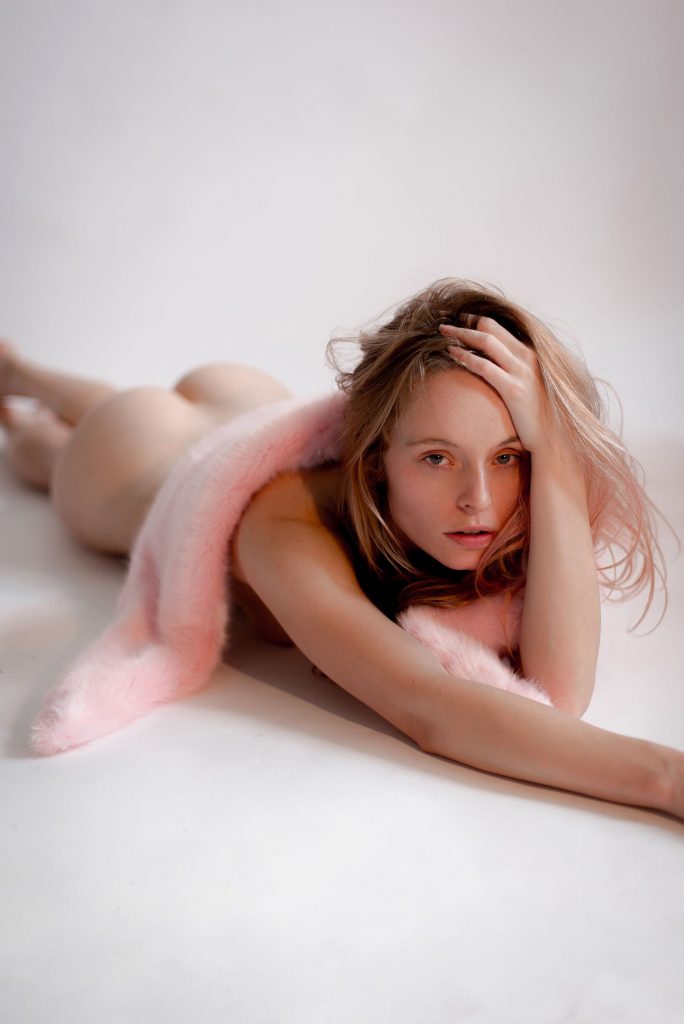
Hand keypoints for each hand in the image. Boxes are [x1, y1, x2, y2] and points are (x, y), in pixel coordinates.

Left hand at [438, 316, 551, 452]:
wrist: (553, 436)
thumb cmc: (537, 414)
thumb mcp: (527, 384)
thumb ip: (513, 369)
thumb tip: (490, 363)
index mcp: (529, 353)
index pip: (497, 327)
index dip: (474, 320)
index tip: (457, 320)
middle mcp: (526, 356)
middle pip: (490, 327)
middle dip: (464, 321)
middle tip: (444, 323)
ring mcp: (521, 371)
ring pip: (486, 340)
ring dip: (460, 334)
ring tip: (442, 332)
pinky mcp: (514, 389)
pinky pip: (484, 366)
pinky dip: (465, 356)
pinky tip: (452, 353)